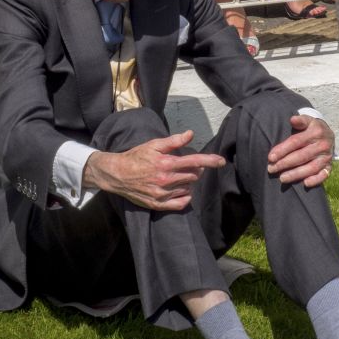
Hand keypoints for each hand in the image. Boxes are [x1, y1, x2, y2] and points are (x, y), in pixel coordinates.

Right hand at [84, 128, 225, 211]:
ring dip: (188, 182)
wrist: (117, 174)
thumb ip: (173, 141)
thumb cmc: (136, 157)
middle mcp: (166, 180)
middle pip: (193, 176)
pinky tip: (182, 191)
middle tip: (189, 165)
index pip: (194, 162)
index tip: (221, 161)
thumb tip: (190, 134)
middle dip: (196, 170)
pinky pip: (180, 204)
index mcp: (166, 163)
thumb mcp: (153, 145)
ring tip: (179, 176)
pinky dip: (185, 197)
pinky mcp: (158, 204)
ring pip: (187, 189)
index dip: (210, 161)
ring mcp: (162, 194)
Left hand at [267, 114, 335, 187]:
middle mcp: (323, 145)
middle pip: (301, 156)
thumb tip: (292, 119)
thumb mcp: (307, 121)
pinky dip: (316, 180)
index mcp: (315, 132)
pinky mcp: (330, 165)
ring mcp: (327, 156)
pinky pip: (324, 175)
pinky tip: (305, 183)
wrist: (328, 134)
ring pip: (311, 167)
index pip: (295, 142)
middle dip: (284, 164)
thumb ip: (300, 121)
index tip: (270, 157)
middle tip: (271, 169)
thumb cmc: (312, 128)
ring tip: (282, 178)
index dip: (282, 150)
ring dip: (296, 174)